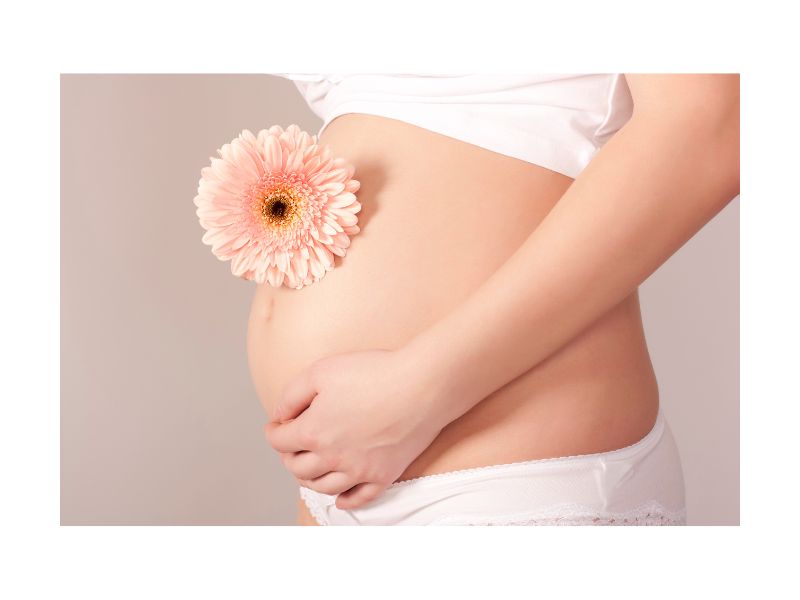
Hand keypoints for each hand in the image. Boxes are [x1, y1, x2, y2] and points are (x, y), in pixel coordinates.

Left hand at [264, 348, 444, 509]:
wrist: (422, 384)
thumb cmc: (374, 372)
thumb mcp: (321, 371)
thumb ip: (291, 396)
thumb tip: (280, 416)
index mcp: (313, 432)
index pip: (279, 442)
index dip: (274, 431)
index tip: (277, 425)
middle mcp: (333, 458)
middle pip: (298, 468)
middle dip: (289, 455)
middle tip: (293, 444)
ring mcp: (359, 471)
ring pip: (323, 487)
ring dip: (310, 478)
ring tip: (311, 466)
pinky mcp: (384, 476)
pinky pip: (359, 499)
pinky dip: (344, 500)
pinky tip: (340, 496)